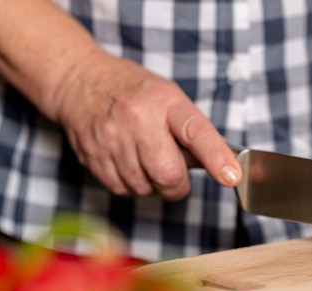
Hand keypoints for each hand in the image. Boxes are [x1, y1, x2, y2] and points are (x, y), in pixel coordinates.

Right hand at [49, 50, 240, 200]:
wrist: (79, 80)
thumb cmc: (133, 91)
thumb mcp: (169, 96)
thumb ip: (193, 128)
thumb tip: (223, 161)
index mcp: (164, 102)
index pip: (196, 133)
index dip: (216, 158)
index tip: (232, 176)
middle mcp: (137, 120)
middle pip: (168, 175)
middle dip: (177, 185)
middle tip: (176, 177)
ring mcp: (112, 139)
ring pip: (144, 188)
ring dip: (152, 185)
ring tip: (146, 160)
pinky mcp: (93, 157)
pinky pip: (122, 189)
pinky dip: (131, 185)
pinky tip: (128, 164)